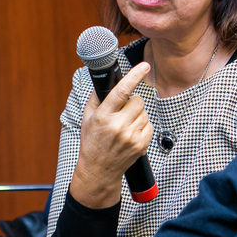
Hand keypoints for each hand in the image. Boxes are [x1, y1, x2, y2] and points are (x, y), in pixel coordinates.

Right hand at [70, 62, 152, 207]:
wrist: (99, 171)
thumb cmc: (92, 142)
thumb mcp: (87, 119)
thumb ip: (96, 98)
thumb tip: (106, 80)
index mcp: (103, 116)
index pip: (121, 91)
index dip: (134, 76)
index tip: (144, 65)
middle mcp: (118, 126)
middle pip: (138, 101)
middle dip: (132, 102)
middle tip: (123, 111)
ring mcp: (131, 137)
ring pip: (145, 113)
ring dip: (137, 115)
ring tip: (125, 125)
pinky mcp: (141, 145)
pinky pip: (149, 125)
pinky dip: (143, 126)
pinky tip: (131, 133)